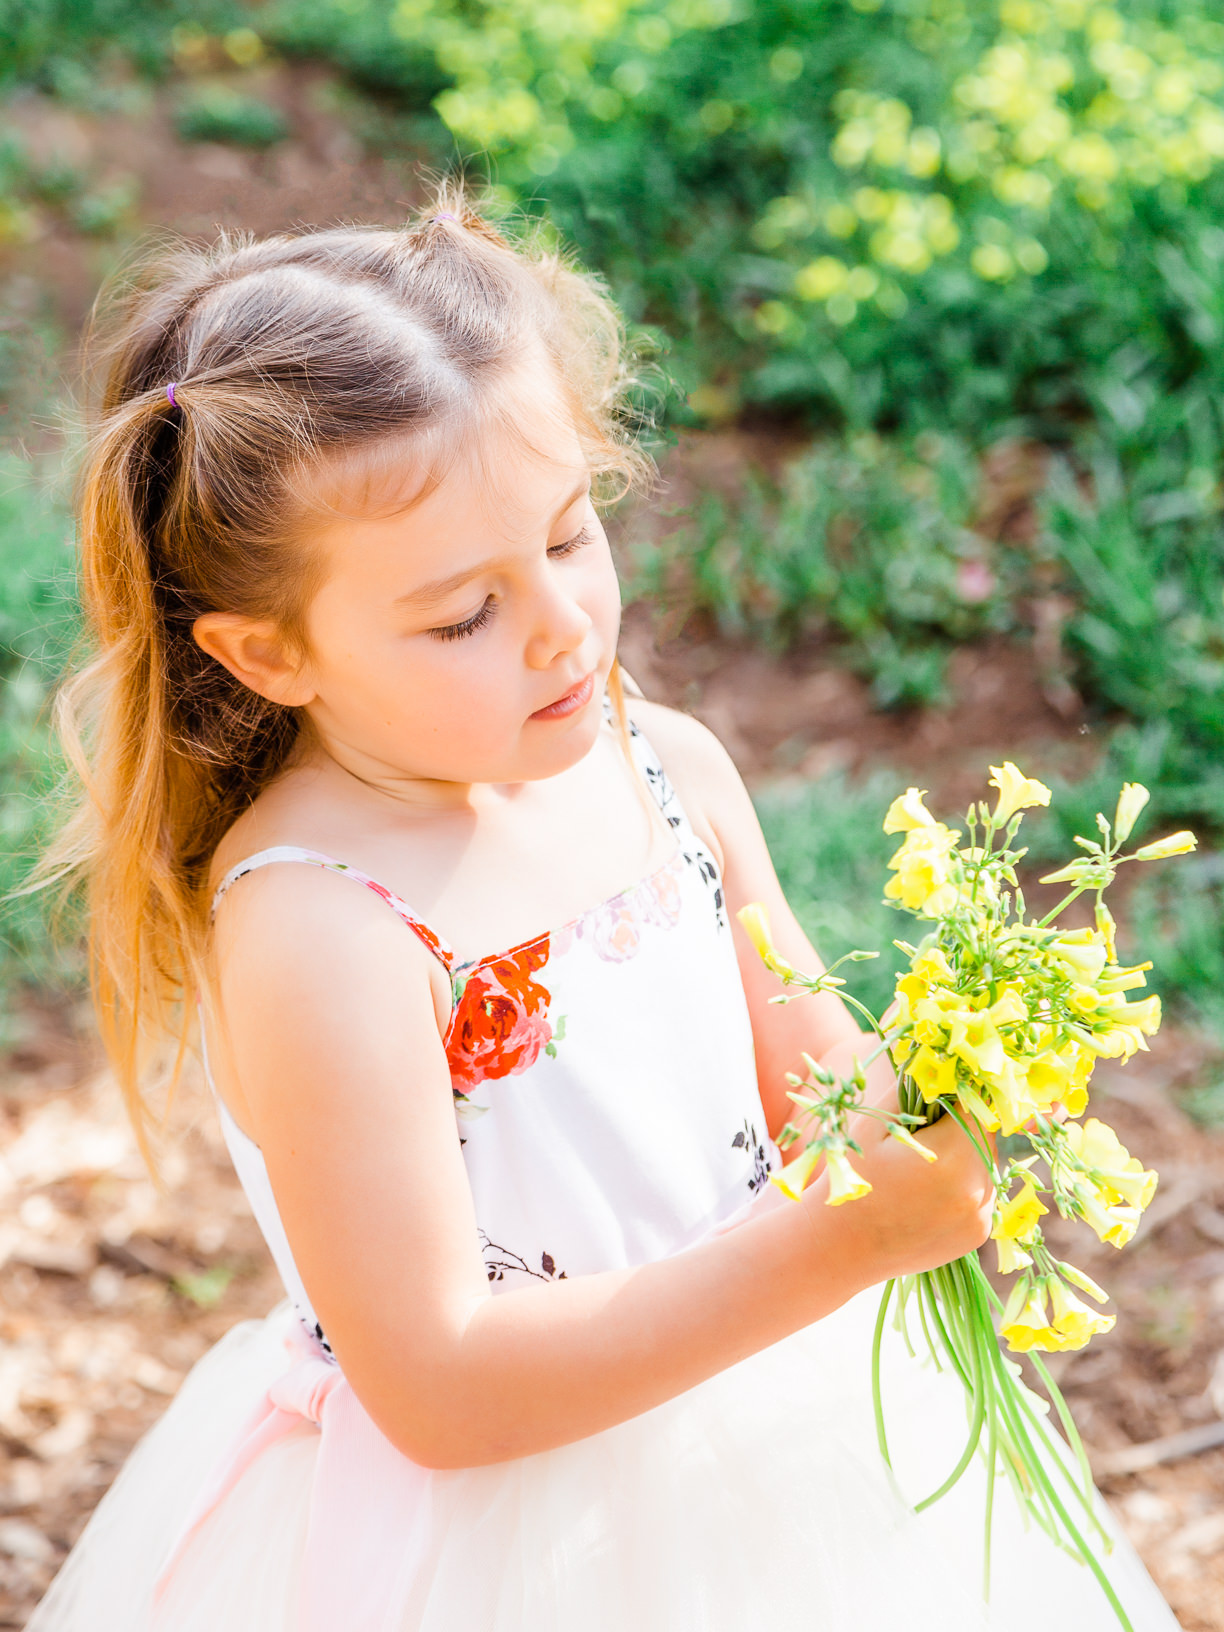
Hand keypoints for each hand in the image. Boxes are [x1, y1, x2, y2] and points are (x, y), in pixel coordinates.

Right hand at [800, 1092, 994, 1285]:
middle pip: (985, 1137)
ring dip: (967, 1157)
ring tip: (925, 1166)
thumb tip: (936, 1064)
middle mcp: (975, 1189)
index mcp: (952, 1156)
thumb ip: (911, 1091)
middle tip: (927, 1135)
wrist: (841, 1246)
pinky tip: (930, 1192)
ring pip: (987, 1166)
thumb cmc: (853, 1178)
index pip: (976, 1108)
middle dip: (963, 1128)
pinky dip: (965, 1186)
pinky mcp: (977, 1234)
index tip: (937, 1101)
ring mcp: (979, 1216)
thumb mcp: (875, 1126)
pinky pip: (982, 1195)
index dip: (958, 1098)